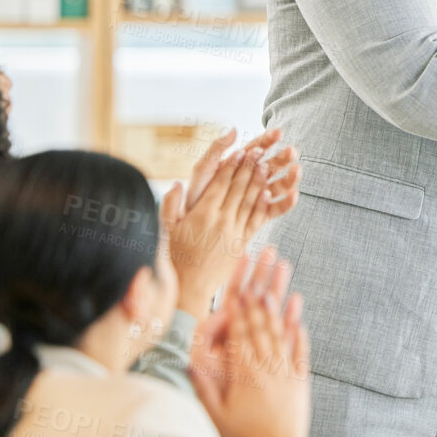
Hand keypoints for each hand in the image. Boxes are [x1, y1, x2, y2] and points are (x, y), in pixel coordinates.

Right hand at [166, 128, 302, 317]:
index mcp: (203, 213)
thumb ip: (171, 204)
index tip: (240, 150)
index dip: (231, 166)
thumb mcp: (167, 228)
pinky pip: (255, 220)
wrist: (190, 285)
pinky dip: (262, 205)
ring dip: (259, 182)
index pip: (221, 183)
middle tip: (258, 151)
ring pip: (250, 201)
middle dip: (249, 167)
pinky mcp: (243, 242)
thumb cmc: (175, 256)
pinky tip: (269, 193)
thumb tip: (177, 183)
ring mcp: (234, 231)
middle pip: (238, 188)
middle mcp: (221, 220)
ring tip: (267, 165)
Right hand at [189, 248, 311, 436]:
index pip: (240, 333)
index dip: (239, 308)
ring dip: (279, 308)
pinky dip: (299, 333)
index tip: (238, 286)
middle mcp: (268, 367)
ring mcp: (286, 372)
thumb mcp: (217, 415)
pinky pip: (300, 352)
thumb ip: (205, 388)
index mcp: (246, 373)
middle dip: (259, 296)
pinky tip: (298, 317)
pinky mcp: (300, 381)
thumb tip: (190, 363)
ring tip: (278, 285)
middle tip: (260, 273)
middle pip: (261, 326)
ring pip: (281, 334)